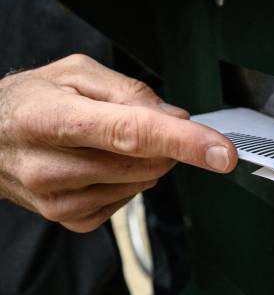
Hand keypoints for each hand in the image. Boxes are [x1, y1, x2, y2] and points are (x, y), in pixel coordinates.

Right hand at [0, 54, 236, 231]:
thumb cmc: (30, 103)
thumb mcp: (74, 74)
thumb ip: (130, 91)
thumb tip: (177, 119)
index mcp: (51, 120)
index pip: (131, 134)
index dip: (184, 143)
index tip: (221, 152)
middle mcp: (51, 167)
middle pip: (145, 161)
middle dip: (161, 142)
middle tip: (136, 123)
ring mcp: (60, 201)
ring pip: (143, 182)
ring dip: (144, 161)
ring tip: (105, 142)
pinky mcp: (71, 220)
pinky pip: (129, 201)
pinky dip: (129, 180)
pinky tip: (101, 165)